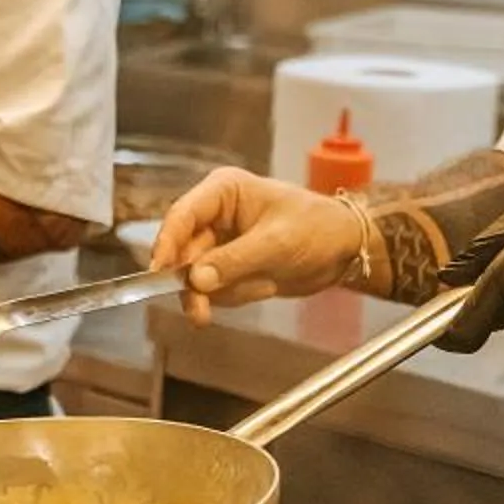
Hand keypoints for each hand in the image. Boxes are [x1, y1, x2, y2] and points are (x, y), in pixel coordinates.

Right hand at [150, 167, 365, 323]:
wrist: (344, 250)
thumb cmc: (317, 228)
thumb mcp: (276, 244)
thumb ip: (234, 262)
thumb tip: (196, 281)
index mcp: (224, 191)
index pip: (182, 216)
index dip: (166, 244)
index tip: (158, 273)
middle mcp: (215, 215)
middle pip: (183, 252)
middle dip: (195, 284)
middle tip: (199, 312)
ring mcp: (220, 243)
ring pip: (196, 276)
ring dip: (221, 292)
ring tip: (260, 286)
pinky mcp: (228, 267)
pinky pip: (215, 289)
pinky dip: (236, 295)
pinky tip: (264, 285)